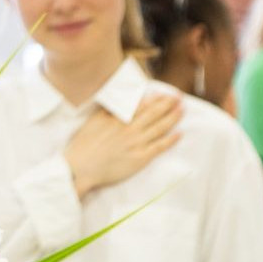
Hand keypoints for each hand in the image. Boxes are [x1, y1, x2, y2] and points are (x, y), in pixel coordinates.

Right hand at [65, 94, 181, 197]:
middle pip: (154, 113)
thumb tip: (123, 101)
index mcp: (119, 119)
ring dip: (173, 117)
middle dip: (168, 104)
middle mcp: (131, 129)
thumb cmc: (83, 145)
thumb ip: (110, 110)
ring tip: (182, 110)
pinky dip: (171, 140)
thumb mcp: (93, 121)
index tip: (164, 93)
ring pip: (160, 127)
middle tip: (178, 97)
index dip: (155, 98)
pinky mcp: (140, 158)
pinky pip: (159, 147)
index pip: (142, 105)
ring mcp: (137, 143)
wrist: (80, 168)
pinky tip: (179, 134)